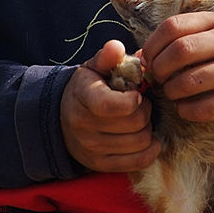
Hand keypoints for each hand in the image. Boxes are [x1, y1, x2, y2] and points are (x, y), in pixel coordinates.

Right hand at [60, 40, 160, 171]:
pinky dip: (150, 149)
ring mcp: (92, 149)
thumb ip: (107, 56)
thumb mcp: (93, 67)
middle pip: (135, 123)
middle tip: (141, 103)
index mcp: (83, 97)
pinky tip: (146, 137)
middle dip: (145, 110)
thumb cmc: (87, 88)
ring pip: (140, 142)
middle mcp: (84, 126)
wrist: (63, 119)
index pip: (112, 105)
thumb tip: (116, 47)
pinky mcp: (101, 165)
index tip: (136, 93)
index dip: (134, 99)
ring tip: (139, 118)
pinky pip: (138, 161)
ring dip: (148, 128)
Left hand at [141, 12, 213, 141]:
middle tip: (157, 79)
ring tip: (172, 93)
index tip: (147, 60)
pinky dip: (186, 110)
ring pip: (188, 82)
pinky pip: (202, 108)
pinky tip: (185, 108)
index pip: (173, 26)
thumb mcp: (212, 38)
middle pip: (179, 52)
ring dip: (171, 92)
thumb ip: (180, 41)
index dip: (152, 45)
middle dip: (159, 69)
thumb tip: (139, 56)